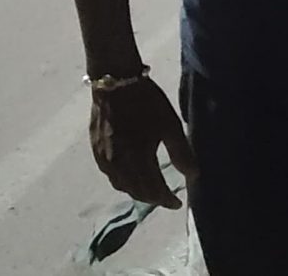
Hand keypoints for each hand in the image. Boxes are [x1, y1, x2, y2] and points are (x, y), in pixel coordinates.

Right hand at [88, 78, 197, 208]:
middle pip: (136, 192)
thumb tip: (193, 175)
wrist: (114, 82)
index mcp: (137, 158)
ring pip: (121, 186)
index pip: (153, 190)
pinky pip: (110, 175)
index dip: (166, 200)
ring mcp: (103, 159)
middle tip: (166, 198)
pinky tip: (132, 176)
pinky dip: (123, 182)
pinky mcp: (95, 151)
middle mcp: (117, 164)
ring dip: (137, 192)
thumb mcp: (170, 125)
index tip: (178, 204)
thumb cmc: (146, 102)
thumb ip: (181, 153)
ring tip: (152, 190)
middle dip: (152, 198)